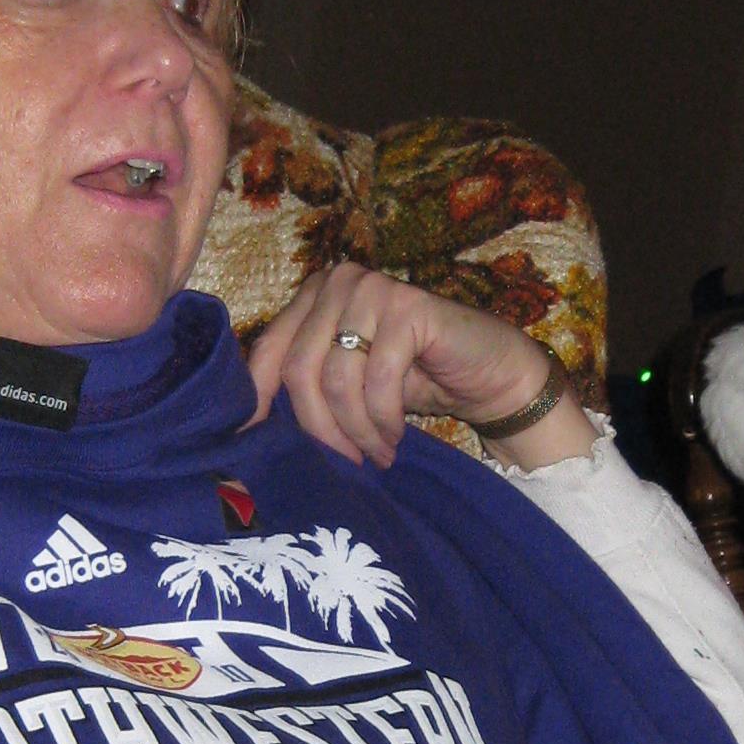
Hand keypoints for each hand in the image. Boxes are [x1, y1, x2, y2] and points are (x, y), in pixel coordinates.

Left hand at [247, 266, 592, 469]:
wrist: (491, 375)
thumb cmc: (416, 381)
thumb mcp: (349, 383)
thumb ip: (307, 387)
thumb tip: (252, 431)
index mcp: (313, 295)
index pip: (267, 350)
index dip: (258, 401)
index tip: (256, 446)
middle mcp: (336, 282)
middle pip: (297, 369)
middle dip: (318, 428)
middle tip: (345, 462)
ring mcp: (371, 289)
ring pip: (335, 379)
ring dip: (356, 430)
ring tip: (376, 453)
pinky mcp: (407, 306)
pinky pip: (377, 379)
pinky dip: (383, 420)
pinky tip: (394, 437)